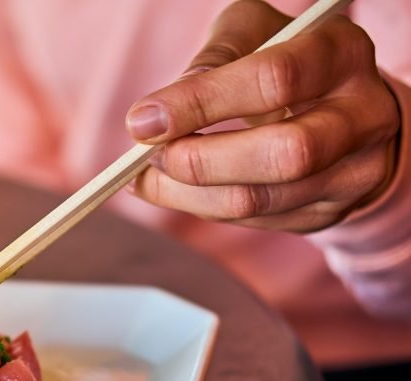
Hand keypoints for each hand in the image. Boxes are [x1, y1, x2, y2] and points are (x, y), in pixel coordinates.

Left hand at [125, 0, 400, 232]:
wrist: (342, 105)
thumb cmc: (284, 58)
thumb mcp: (254, 34)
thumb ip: (214, 59)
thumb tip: (159, 115)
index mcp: (342, 54)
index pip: (273, 80)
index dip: (200, 103)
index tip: (143, 121)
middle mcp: (363, 115)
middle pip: (284, 154)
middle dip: (201, 161)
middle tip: (149, 156)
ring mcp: (353, 172)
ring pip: (263, 199)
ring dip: (190, 195)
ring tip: (147, 179)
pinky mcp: (330, 211)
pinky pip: (256, 220)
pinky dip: (203, 208)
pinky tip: (174, 190)